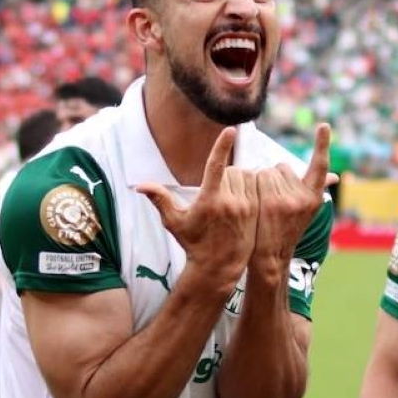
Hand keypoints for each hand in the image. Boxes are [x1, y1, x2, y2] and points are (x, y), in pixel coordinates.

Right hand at [137, 127, 257, 291]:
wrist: (218, 267)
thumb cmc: (193, 244)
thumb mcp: (174, 222)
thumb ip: (160, 199)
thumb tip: (139, 186)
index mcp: (210, 200)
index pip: (217, 166)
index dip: (222, 145)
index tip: (231, 129)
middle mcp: (230, 202)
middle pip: (232, 170)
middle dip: (226, 175)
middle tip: (218, 194)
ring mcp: (246, 207)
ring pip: (246, 177)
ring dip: (239, 181)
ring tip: (230, 200)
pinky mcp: (257, 212)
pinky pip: (257, 187)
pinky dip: (250, 188)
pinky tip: (243, 201)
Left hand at [249, 123, 336, 280]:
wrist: (269, 256)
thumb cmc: (285, 230)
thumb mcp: (306, 211)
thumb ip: (317, 189)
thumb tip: (335, 176)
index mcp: (314, 198)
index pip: (319, 166)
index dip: (322, 144)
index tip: (324, 125)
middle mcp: (305, 197)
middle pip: (282, 167)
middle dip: (274, 179)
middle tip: (271, 203)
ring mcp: (290, 199)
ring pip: (268, 172)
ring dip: (261, 183)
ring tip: (262, 205)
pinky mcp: (273, 202)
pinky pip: (259, 178)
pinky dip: (252, 185)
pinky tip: (253, 201)